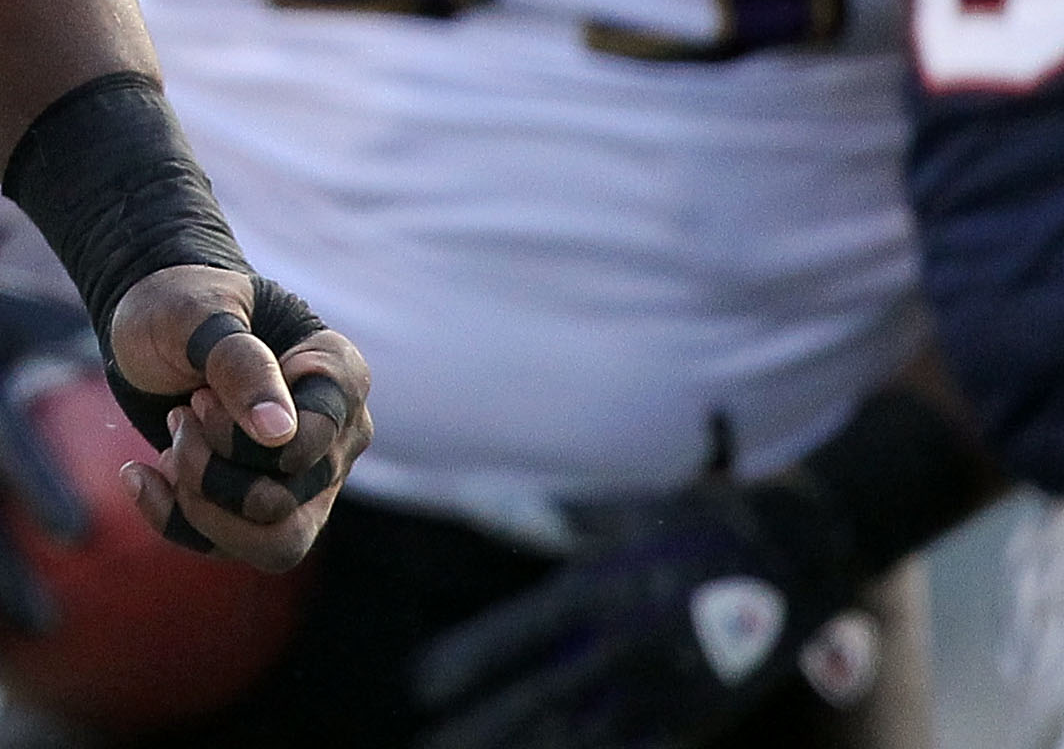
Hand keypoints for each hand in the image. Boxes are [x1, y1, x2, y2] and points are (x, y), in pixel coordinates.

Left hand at [103, 268, 368, 569]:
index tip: (198, 397)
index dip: (240, 437)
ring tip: (168, 446)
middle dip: (209, 467)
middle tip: (180, 410)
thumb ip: (239, 362)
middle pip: (286, 500)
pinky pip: (231, 549)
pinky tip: (138, 474)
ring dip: (201, 503)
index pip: (312, 443)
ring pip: (275, 545)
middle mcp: (337, 437)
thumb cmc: (179, 302)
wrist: (150, 324)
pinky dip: (173, 519)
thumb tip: (280, 434)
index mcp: (339, 376)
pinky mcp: (263, 509)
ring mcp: (307, 480)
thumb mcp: (195, 312)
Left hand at [411, 474, 878, 748]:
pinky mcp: (701, 712)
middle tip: (428, 744)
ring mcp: (667, 686)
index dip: (469, 661)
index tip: (422, 684)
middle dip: (483, 726)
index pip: (519, 635)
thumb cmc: (696, 519)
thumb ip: (545, 518)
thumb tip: (472, 501)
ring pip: (583, 735)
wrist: (803, 548)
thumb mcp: (620, 511)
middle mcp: (630, 645)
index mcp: (604, 589)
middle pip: (542, 698)